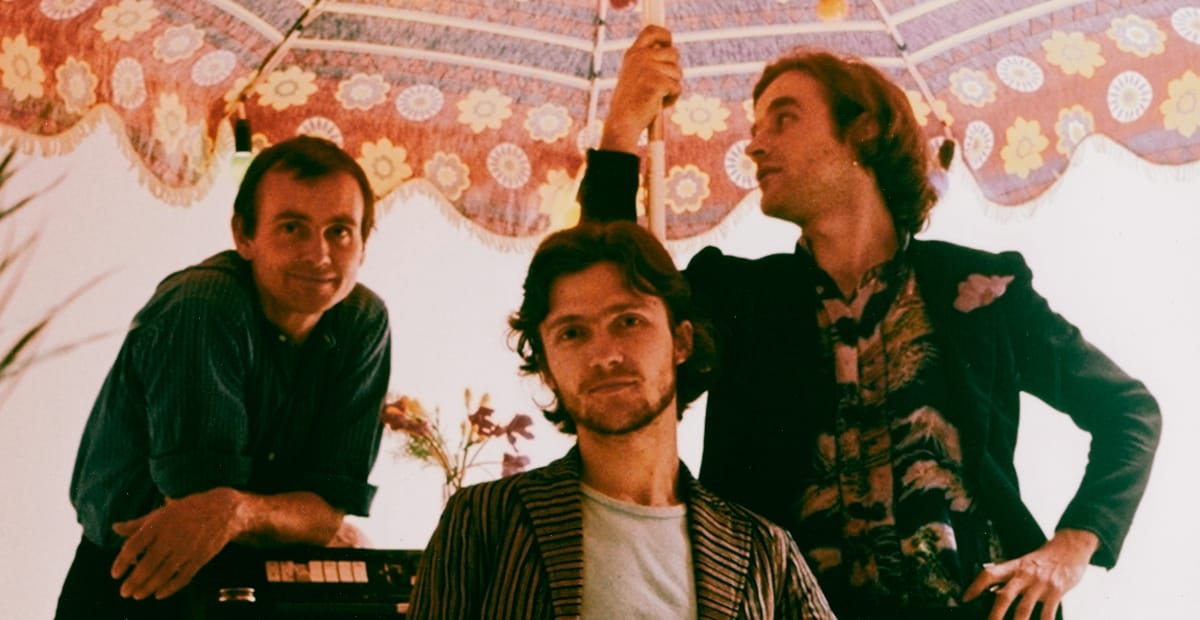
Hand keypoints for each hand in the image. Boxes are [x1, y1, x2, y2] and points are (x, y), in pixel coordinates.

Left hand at [110, 487, 246, 599]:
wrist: (223, 510)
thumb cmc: (188, 510)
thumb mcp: (162, 512)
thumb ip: (138, 524)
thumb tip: (115, 528)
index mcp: (159, 523)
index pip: (134, 545)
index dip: (122, 562)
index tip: (115, 574)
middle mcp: (172, 536)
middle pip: (147, 564)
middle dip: (133, 581)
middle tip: (124, 592)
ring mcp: (187, 548)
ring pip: (164, 574)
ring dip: (148, 587)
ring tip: (137, 595)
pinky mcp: (200, 558)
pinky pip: (183, 577)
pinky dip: (170, 588)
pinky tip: (159, 594)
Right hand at [600, 25, 682, 152]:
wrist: (622, 122)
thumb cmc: (630, 103)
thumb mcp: (634, 76)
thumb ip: (648, 61)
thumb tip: (671, 51)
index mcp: (633, 54)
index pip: (652, 31)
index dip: (665, 35)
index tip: (669, 43)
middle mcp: (640, 57)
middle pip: (674, 53)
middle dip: (673, 70)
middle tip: (662, 85)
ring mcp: (649, 69)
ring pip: (678, 72)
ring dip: (672, 86)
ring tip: (657, 97)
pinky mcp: (658, 82)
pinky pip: (677, 87)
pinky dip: (673, 99)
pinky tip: (658, 105)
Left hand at [963, 528, 1098, 619]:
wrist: (1070, 547)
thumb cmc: (1044, 559)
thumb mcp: (1024, 563)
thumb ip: (1011, 576)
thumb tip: (994, 592)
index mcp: (1014, 567)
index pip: (989, 574)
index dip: (975, 586)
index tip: (965, 599)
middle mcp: (1024, 574)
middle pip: (1004, 596)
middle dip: (994, 614)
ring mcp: (1040, 583)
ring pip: (1024, 608)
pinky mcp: (1056, 590)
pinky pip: (1048, 613)